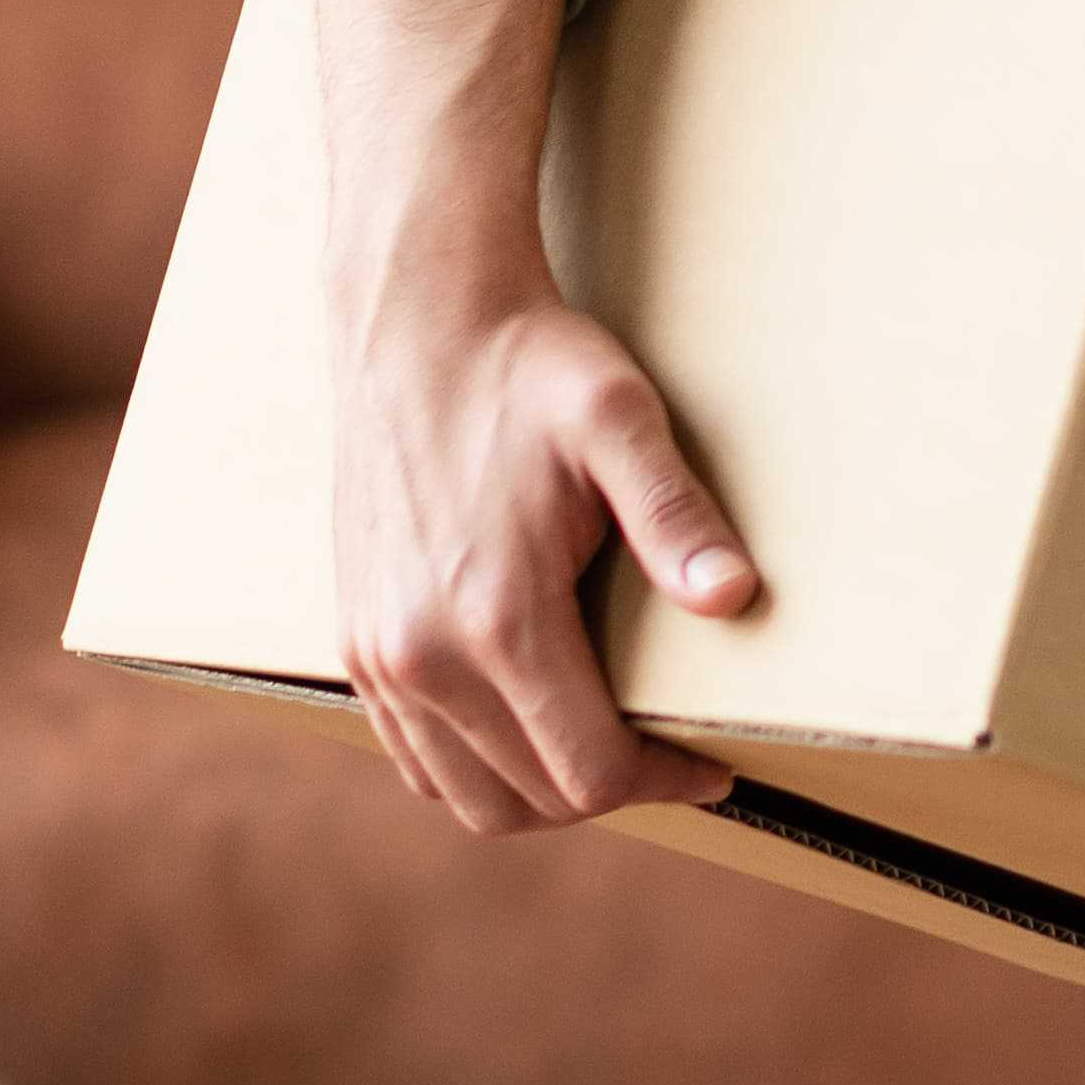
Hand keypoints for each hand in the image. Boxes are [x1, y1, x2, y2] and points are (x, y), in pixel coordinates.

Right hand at [301, 0, 757, 836]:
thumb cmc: (528, 343)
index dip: (668, 782)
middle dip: (610, 789)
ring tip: (620, 731)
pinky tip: (535, 704)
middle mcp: (410, 651)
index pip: (585, 771)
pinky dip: (474, 751)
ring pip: (460, 785)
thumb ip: (676, 514)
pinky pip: (411, 746)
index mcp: (482, 614)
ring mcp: (366, 648)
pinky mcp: (343, 627)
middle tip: (683, 749)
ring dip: (539, 779)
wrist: (400, 283)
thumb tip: (740, 607)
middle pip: (525, 801)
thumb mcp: (624, 410)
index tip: (724, 754)